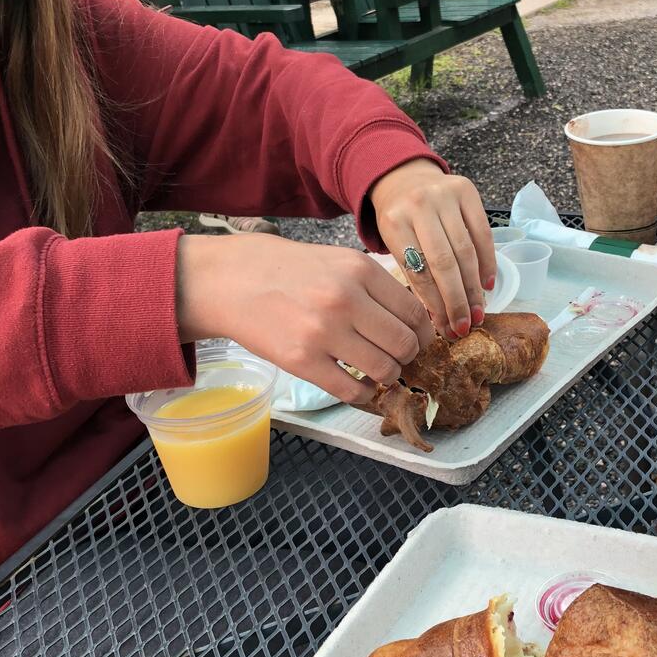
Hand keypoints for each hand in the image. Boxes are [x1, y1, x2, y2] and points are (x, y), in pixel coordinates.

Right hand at [176, 234, 434, 404]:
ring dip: (387, 377)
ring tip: (376, 372)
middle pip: (405, 343)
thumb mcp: (339, 261)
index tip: (418, 340)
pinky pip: (351, 391)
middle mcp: (347, 299)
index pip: (415, 312)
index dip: (423, 333)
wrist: (234, 280)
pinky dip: (362, 395)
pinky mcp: (303, 361)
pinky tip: (356, 385)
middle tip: (398, 358)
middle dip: (408, 357)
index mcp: (362, 271)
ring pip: (384, 370)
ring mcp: (324, 332)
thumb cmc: (289, 270)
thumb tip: (414, 320)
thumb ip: (375, 286)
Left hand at [370, 159, 495, 340]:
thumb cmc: (399, 219)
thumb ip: (414, 272)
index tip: (446, 328)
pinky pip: (482, 233)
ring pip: (465, 250)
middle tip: (465, 326)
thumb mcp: (393, 242)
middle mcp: (419, 205)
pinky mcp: (466, 190)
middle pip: (444, 263)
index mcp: (394, 222)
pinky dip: (488, 261)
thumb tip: (440, 318)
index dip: (435, 304)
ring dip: (474, 286)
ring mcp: (444, 195)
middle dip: (457, 300)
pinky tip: (487, 284)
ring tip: (478, 311)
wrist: (402, 178)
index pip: (419, 271)